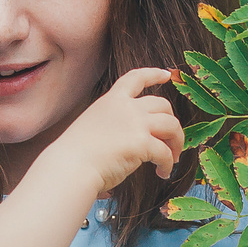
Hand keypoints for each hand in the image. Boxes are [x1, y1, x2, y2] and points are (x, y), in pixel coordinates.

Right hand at [47, 67, 184, 194]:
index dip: (154, 73)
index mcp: (111, 101)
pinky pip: (165, 152)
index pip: (136, 78)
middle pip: (163, 104)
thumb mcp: (94, 126)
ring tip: (172, 159)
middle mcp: (126, 107)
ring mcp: (135, 123)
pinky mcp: (142, 143)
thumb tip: (133, 139)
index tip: (166, 74)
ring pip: (172, 125)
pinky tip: (163, 173)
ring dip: (176, 143)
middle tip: (171, 143)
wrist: (70, 167)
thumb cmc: (77, 155)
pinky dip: (168, 164)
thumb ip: (115, 125)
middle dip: (172, 123)